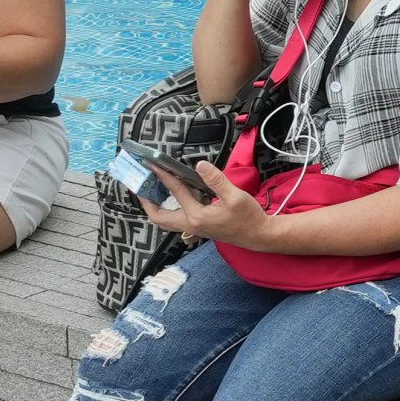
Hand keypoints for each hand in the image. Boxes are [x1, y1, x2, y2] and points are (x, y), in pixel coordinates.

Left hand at [133, 154, 266, 245]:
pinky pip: (177, 219)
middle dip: (146, 201)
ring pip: (166, 220)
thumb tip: (201, 165)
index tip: (154, 164)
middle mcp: (191, 224)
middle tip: (140, 185)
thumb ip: (216, 180)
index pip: (176, 191)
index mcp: (197, 217)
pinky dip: (169, 208)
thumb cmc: (249, 218)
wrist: (259, 236)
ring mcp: (194, 228)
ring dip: (156, 206)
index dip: (164, 176)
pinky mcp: (199, 228)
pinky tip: (174, 195)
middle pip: (159, 217)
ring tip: (151, 190)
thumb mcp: (235, 197)